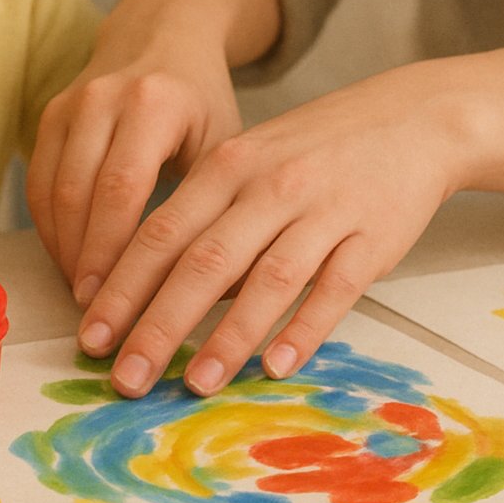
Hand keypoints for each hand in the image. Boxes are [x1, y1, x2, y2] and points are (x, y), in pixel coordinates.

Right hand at [25, 27, 240, 305]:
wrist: (162, 34)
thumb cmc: (201, 99)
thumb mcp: (226, 141)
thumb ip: (214, 204)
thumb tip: (217, 290)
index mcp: (154, 103)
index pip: (121, 189)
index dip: (110, 251)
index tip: (109, 300)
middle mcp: (103, 98)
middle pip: (79, 194)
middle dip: (81, 260)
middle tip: (92, 312)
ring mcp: (69, 104)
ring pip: (50, 191)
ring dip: (62, 249)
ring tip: (82, 294)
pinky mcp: (48, 115)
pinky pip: (38, 183)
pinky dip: (49, 228)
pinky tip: (68, 260)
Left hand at [80, 64, 460, 397]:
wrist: (411, 117)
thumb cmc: (312, 150)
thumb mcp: (247, 163)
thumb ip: (204, 219)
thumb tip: (154, 292)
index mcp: (226, 166)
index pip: (159, 234)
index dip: (121, 288)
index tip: (92, 337)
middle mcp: (268, 186)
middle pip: (202, 262)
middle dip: (157, 325)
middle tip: (126, 377)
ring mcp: (323, 210)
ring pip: (266, 280)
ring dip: (226, 337)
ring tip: (194, 384)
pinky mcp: (371, 236)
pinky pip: (333, 289)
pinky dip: (304, 329)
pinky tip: (276, 367)